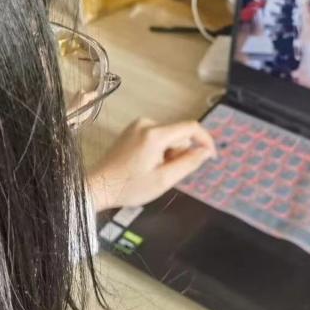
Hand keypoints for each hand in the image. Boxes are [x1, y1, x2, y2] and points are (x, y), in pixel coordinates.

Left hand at [88, 118, 215, 211]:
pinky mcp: (132, 129)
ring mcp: (137, 125)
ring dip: (168, 154)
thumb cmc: (129, 186)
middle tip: (166, 174)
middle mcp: (146, 123)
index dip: (205, 140)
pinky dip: (158, 150)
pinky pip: (156, 137)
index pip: (191, 127)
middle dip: (179, 154)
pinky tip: (146, 165)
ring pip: (168, 137)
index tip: (211, 156)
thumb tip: (205, 151)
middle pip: (178, 135)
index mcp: (155, 134)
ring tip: (153, 171)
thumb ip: (188, 163)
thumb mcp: (164, 180)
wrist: (99, 185)